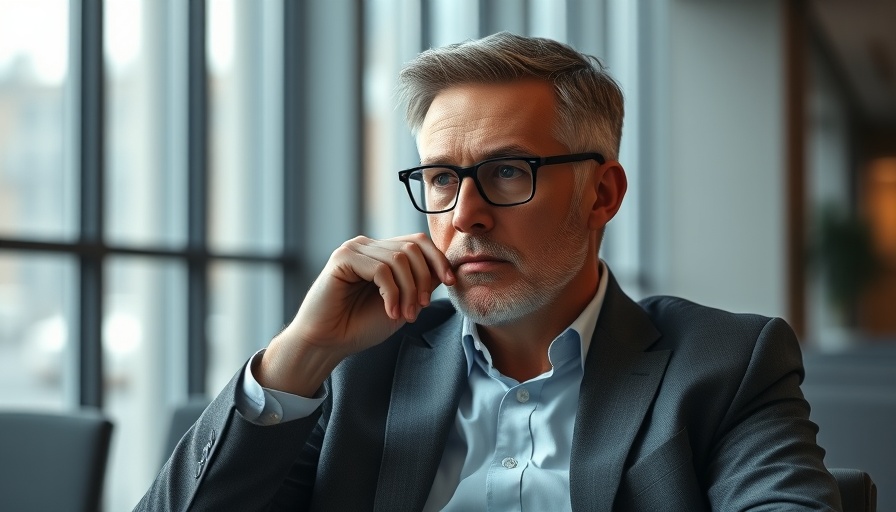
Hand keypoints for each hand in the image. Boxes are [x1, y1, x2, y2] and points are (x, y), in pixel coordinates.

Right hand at [257, 233, 455, 395]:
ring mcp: (355, 249)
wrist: (328, 342)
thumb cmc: (361, 326)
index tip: (451, 282)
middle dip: (423, 280)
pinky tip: (389, 311)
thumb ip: (421, 285)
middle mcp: (369, 246)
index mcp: (382, 253)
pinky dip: (392, 293)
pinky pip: (380, 269)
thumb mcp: (403, 304)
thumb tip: (446, 268)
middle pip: (412, 247)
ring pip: (399, 259)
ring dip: (408, 291)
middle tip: (420, 309)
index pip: (418, 242)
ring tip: (404, 315)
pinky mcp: (343, 258)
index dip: (438, 259)